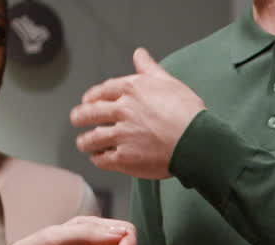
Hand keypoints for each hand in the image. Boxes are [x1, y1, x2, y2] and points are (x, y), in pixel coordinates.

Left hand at [70, 48, 205, 179]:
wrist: (196, 142)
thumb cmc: (189, 113)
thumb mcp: (169, 82)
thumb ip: (150, 68)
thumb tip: (139, 54)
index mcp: (131, 90)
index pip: (102, 91)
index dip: (92, 96)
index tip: (88, 100)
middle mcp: (122, 110)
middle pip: (90, 113)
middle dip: (80, 117)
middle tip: (77, 120)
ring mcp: (121, 135)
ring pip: (92, 139)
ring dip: (85, 141)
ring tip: (84, 144)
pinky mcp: (124, 157)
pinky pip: (103, 159)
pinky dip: (98, 159)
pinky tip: (99, 159)